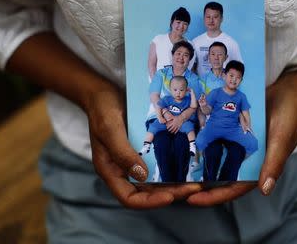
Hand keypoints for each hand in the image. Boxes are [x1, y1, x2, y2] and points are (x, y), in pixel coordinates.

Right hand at [87, 87, 200, 208]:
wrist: (102, 93)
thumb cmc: (102, 110)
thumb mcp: (110, 129)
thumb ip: (123, 153)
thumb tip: (142, 175)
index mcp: (110, 170)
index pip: (129, 198)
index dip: (149, 202)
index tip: (170, 197)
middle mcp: (121, 170)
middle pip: (146, 192)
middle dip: (169, 193)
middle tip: (192, 189)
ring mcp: (131, 161)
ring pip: (153, 181)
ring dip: (172, 184)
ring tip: (194, 182)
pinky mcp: (140, 151)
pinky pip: (156, 165)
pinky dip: (170, 168)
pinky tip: (186, 166)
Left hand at [188, 71, 296, 205]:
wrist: (289, 90)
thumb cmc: (290, 115)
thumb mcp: (282, 139)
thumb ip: (273, 164)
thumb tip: (265, 190)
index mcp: (260, 167)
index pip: (234, 188)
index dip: (213, 196)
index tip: (191, 199)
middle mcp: (247, 159)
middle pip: (221, 177)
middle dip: (200, 184)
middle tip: (176, 187)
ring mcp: (239, 144)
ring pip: (217, 158)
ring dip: (199, 164)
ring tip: (175, 169)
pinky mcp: (234, 130)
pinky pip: (218, 139)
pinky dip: (205, 142)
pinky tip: (187, 142)